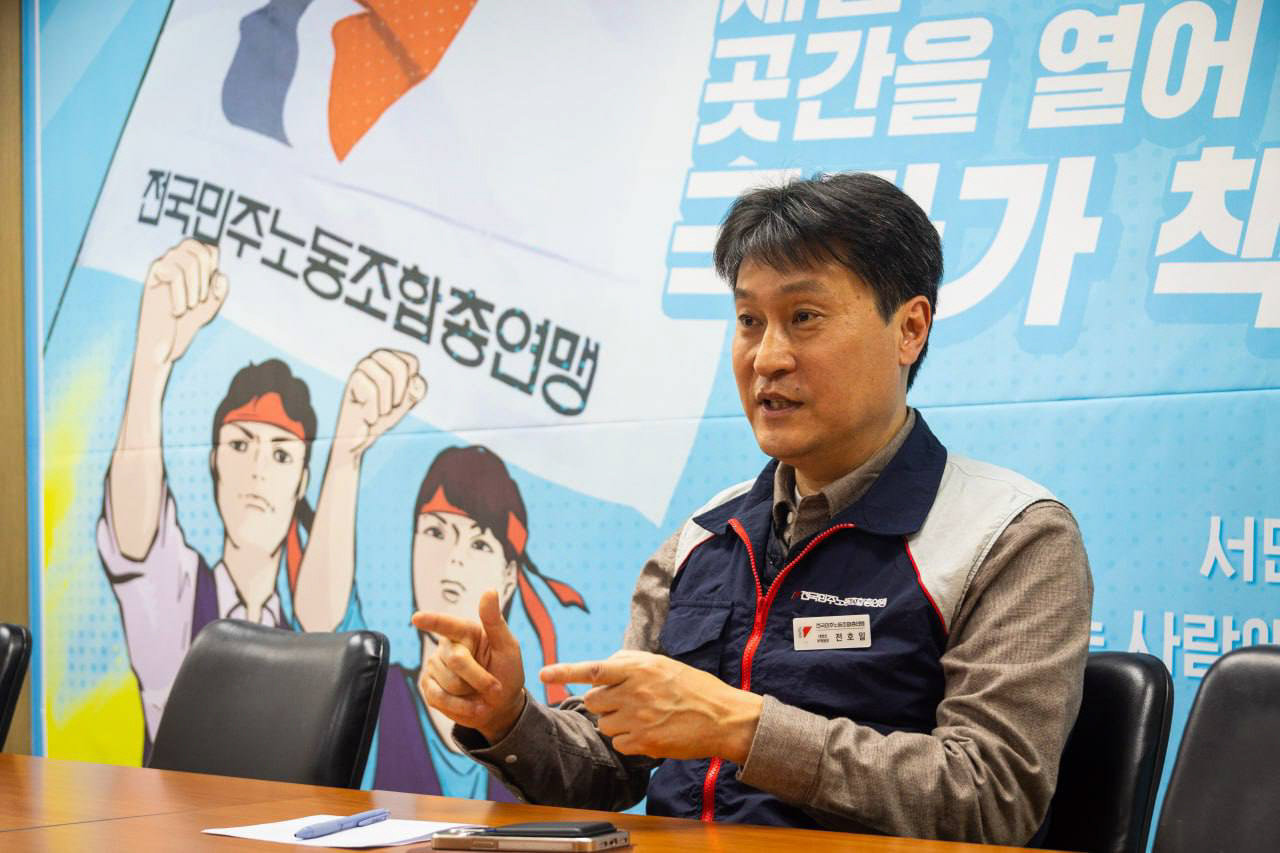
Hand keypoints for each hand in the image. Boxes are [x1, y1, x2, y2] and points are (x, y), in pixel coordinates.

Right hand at [135, 239, 227, 368]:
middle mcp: (175, 260)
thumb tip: (220, 274)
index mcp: (191, 265)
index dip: (215, 265)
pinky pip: (175, 273)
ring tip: (190, 306)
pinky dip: (181, 295)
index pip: (209, 247)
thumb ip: (220, 291)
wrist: (164, 343)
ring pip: (189, 260)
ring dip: (195, 287)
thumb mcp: (210, 307)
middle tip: (201, 299)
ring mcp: (163, 266)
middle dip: (206, 273)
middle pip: (196, 245)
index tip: (210, 289)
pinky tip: (177, 311)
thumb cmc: (186, 323)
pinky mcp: (152, 277)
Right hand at [335, 349, 426, 457]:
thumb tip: (416, 380)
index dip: (410, 386)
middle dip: (399, 393)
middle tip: (389, 406)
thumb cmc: (383, 414)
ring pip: (384, 378)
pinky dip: (373, 410)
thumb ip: (416, 391)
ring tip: (377, 411)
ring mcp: (364, 365)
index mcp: (394, 359)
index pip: (412, 362)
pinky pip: (371, 392)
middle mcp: (377, 356)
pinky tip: (366, 414)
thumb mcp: (407, 403)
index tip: (400, 397)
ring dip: (385, 404)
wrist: (360, 434)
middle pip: (400, 367)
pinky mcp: (353, 377)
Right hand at [413, 589, 526, 742]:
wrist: (501, 703)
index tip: (417, 618)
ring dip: (472, 693)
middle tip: (496, 687)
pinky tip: (472, 705)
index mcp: (465, 630)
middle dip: (480, 678)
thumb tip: (490, 590)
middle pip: (457, 661)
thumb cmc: (506, 670)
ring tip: (479, 692)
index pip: (447, 624)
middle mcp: (446, 645)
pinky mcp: (428, 687)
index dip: (431, 621)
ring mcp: (434, 666)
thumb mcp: (508, 646)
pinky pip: (440, 698)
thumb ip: (495, 621)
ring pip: (449, 683)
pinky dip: (461, 707)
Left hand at [540, 651, 762, 762]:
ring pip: (602, 724)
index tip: (543, 674)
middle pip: (593, 701)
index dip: (565, 671)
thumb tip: (603, 667)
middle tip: (627, 701)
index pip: (594, 669)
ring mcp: (638, 719)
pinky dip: (627, 740)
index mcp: (639, 669)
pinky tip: (648, 732)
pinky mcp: (644, 743)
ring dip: (615, 722)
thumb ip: (630, 663)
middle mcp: (634, 693)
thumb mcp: (662, 664)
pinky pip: (618, 743)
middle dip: (604, 702)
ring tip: (642, 716)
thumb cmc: (693, 688)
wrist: (722, 718)